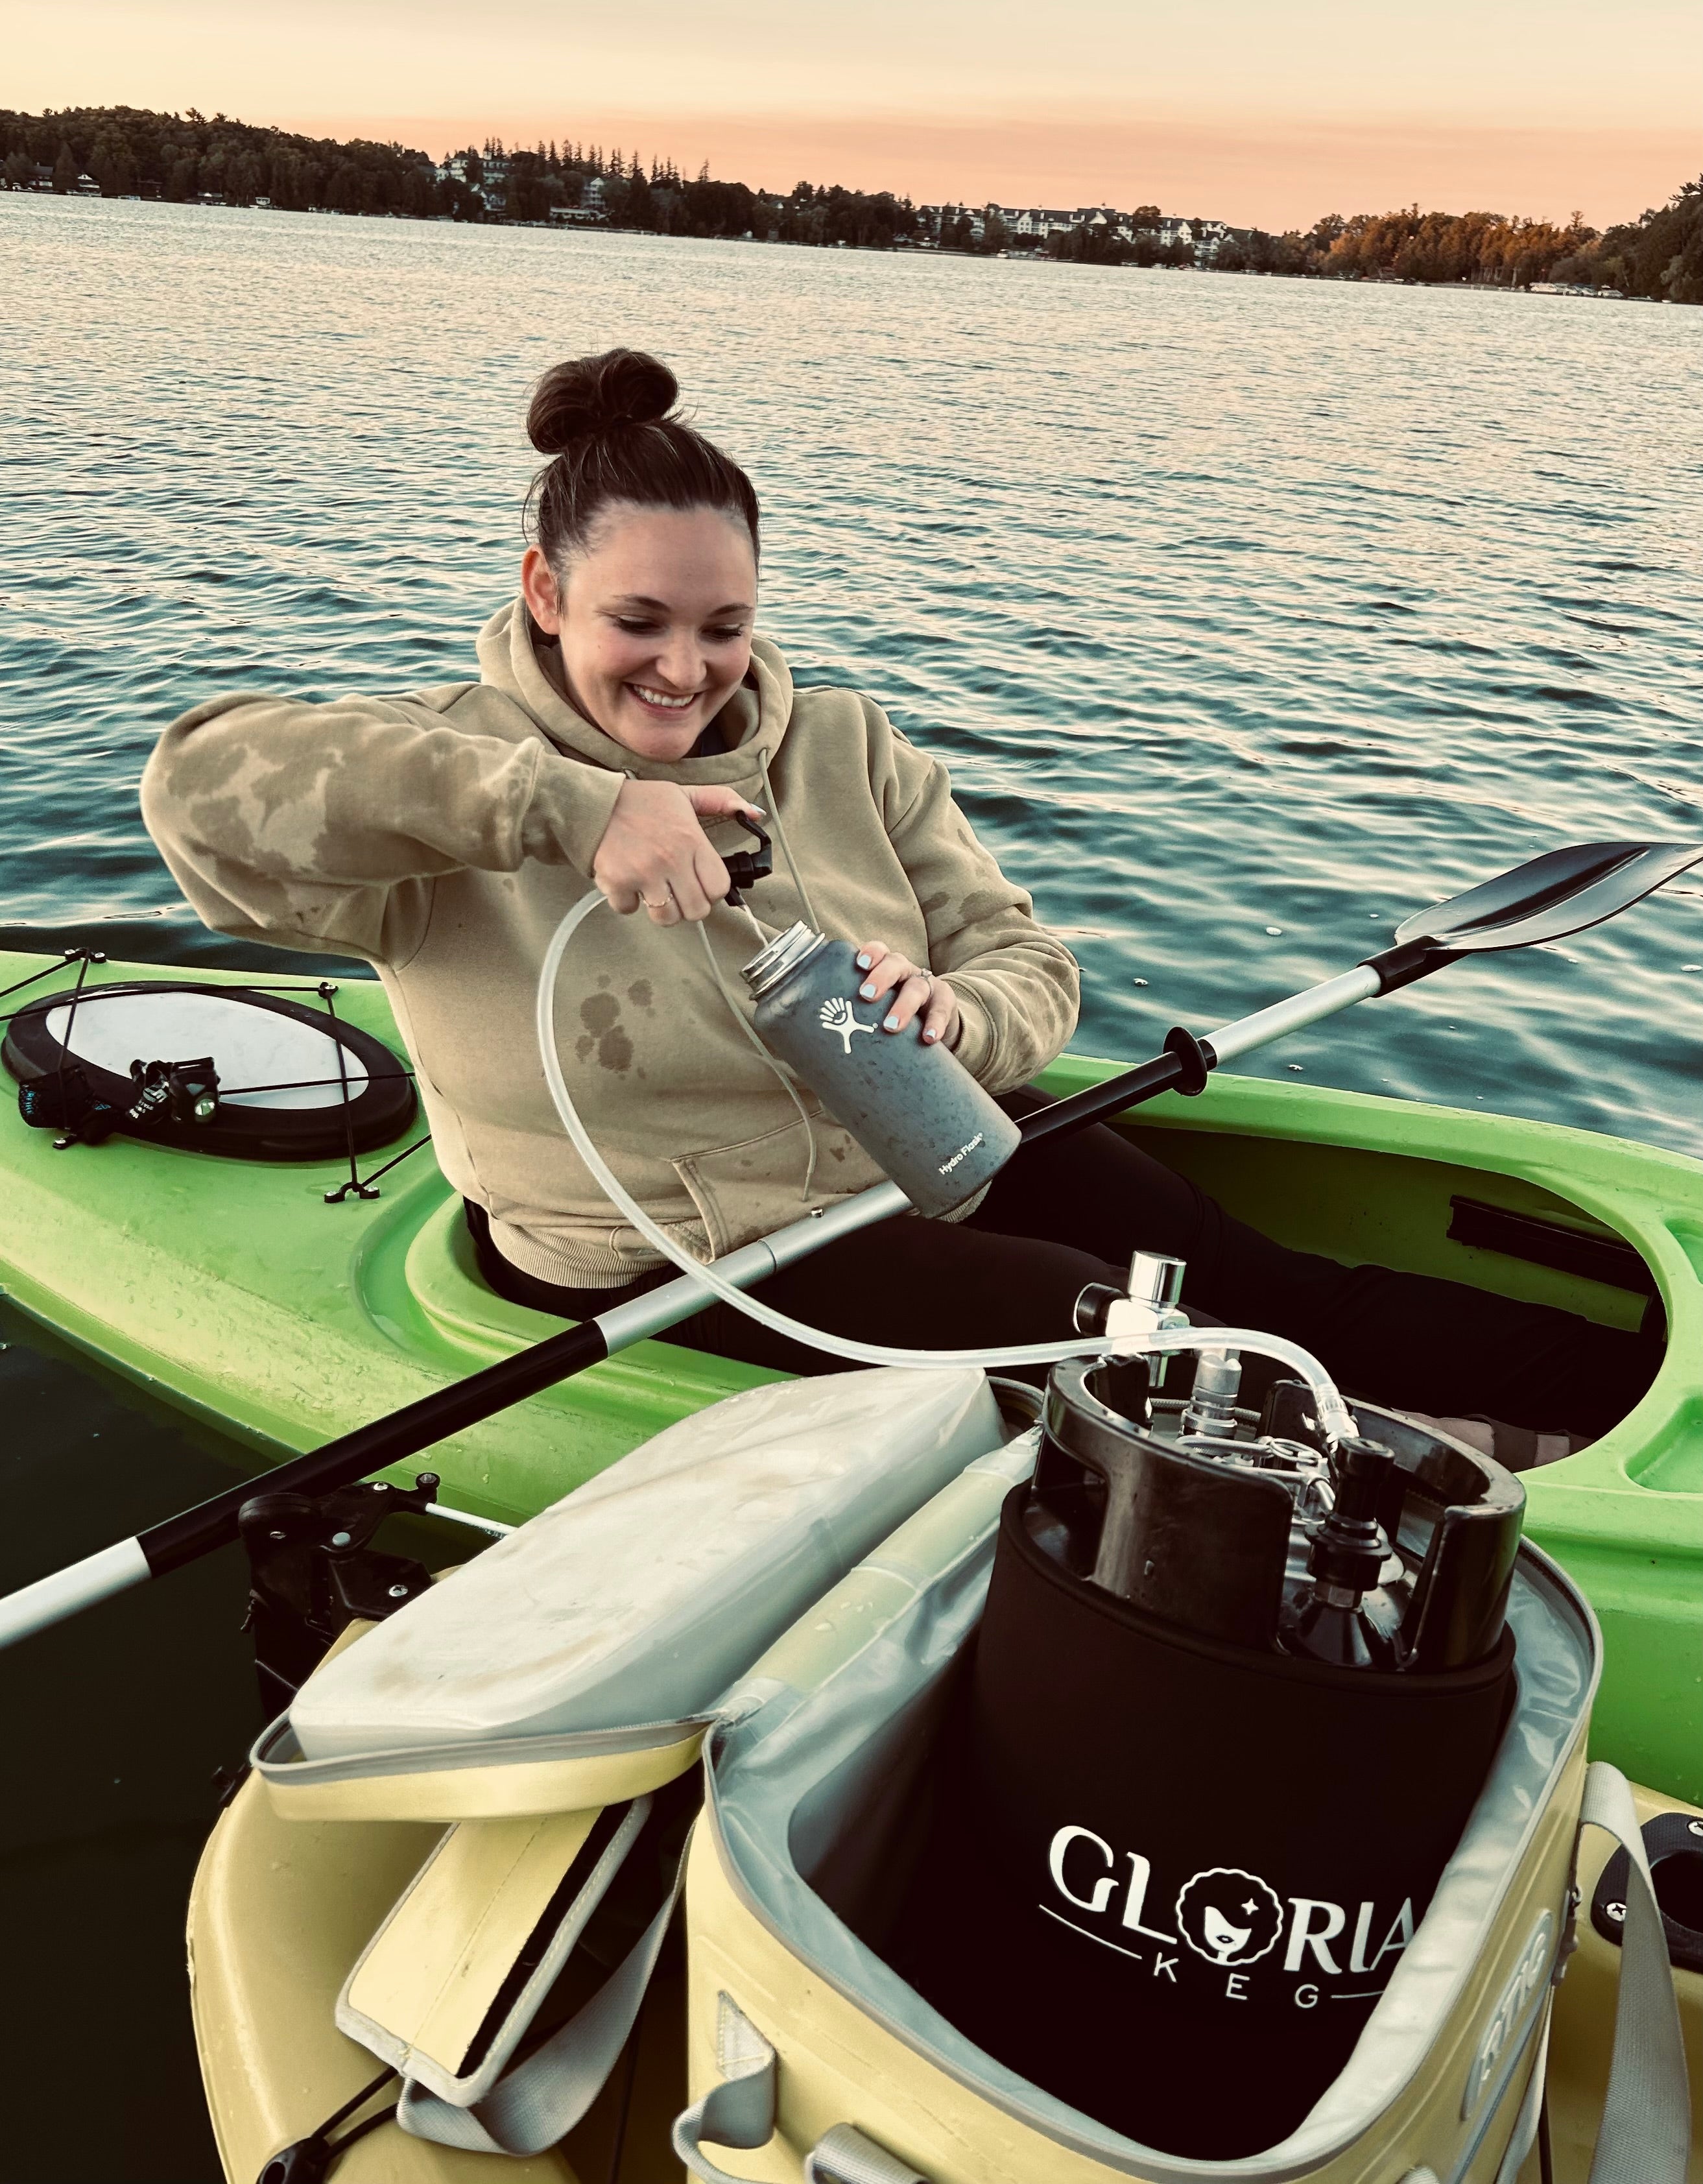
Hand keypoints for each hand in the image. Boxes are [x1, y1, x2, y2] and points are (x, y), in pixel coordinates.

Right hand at [592, 780, 763, 924]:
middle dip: (689, 905)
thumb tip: (756, 813)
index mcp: (691, 839)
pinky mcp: (618, 882)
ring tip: (655, 890)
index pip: (719, 887)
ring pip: (667, 918)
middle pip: (696, 910)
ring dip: (662, 909)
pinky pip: (631, 910)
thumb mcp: (684, 795)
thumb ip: (721, 801)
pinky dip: (629, 902)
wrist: (594, 803)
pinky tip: (629, 883)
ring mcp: (644, 873)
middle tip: (677, 890)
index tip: (700, 883)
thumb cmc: (641, 802)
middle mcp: (671, 859)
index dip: (711, 891)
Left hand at [853, 941, 961, 1046]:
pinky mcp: (945, 1003)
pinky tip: (929, 1038)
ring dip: (903, 1006)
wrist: (934, 1020)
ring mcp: (927, 986)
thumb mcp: (876, 1005)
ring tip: (891, 1027)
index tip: (860, 964)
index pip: (879, 951)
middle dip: (880, 977)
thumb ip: (853, 1012)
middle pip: (895, 964)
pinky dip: (935, 1024)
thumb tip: (811, 1041)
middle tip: (866, 996)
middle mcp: (906, 972)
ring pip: (916, 988)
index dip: (871, 953)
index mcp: (886, 968)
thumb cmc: (891, 1012)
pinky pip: (941, 1011)